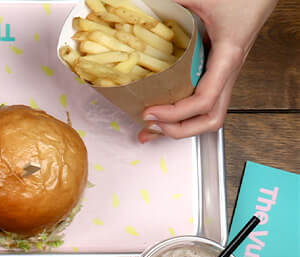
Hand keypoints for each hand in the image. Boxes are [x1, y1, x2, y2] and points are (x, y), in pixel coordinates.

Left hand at [138, 0, 277, 141]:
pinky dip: (184, 112)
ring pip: (210, 113)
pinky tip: (163, 109)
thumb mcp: (203, 0)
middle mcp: (228, 71)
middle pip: (211, 118)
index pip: (204, 100)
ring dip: (182, 127)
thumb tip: (141, 9)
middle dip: (180, 130)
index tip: (149, 113)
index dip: (176, 114)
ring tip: (153, 128)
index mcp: (227, 56)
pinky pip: (204, 100)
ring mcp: (225, 74)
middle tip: (150, 126)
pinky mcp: (219, 71)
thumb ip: (174, 5)